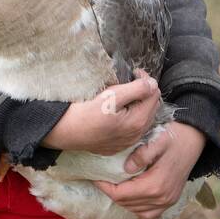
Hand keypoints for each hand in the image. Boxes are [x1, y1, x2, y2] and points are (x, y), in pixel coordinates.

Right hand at [40, 71, 160, 154]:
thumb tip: (152, 84)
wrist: (65, 131)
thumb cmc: (86, 112)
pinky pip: (132, 128)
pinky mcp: (118, 145)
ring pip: (143, 118)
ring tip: (124, 95)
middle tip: (130, 82)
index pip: (154, 94)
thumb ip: (136, 89)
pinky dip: (131, 116)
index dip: (146, 80)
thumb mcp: (111, 96)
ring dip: (139, 104)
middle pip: (152, 107)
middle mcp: (136, 135)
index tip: (134, 73)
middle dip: (144, 92)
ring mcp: (127, 142)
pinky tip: (118, 111)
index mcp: (138, 122)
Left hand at [93, 122, 206, 218]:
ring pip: (136, 211)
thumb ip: (141, 155)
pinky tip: (131, 195)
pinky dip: (137, 207)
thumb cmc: (174, 136)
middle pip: (127, 204)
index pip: (122, 194)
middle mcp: (162, 198)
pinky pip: (149, 213)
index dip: (105, 187)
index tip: (95, 178)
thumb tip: (126, 169)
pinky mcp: (171, 200)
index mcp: (156, 185)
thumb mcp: (157, 140)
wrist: (195, 138)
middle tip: (101, 180)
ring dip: (123, 200)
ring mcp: (168, 201)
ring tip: (114, 186)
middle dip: (111, 193)